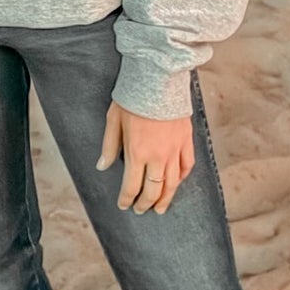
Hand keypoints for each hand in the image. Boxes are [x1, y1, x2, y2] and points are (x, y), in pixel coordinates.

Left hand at [97, 99, 194, 213]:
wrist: (157, 79)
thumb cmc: (132, 98)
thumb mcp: (113, 120)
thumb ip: (109, 146)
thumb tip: (102, 167)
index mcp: (137, 153)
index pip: (132, 186)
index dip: (127, 199)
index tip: (124, 205)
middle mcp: (158, 156)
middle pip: (153, 190)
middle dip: (146, 203)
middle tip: (141, 210)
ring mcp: (175, 149)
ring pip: (172, 183)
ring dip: (166, 198)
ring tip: (161, 207)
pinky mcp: (186, 140)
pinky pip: (187, 165)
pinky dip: (182, 177)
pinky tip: (177, 183)